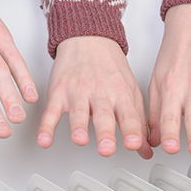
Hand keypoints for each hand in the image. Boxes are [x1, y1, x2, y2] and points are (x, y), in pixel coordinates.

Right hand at [37, 36, 152, 158]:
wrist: (89, 39)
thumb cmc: (110, 69)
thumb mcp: (130, 93)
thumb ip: (138, 124)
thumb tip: (146, 151)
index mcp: (120, 95)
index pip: (128, 116)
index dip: (132, 131)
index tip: (134, 145)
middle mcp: (100, 94)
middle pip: (103, 116)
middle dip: (105, 133)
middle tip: (107, 149)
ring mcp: (78, 93)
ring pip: (78, 112)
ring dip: (78, 127)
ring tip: (80, 140)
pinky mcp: (59, 94)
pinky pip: (51, 112)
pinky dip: (46, 126)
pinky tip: (44, 139)